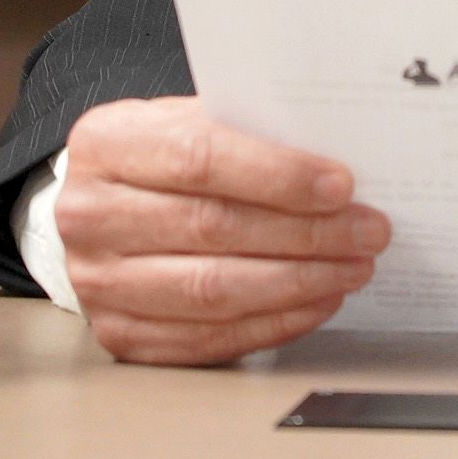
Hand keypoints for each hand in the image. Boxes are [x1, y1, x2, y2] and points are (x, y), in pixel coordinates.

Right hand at [55, 96, 389, 364]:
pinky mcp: (120, 335)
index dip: (277, 175)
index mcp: (106, 143)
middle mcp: (89, 215)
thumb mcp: (189, 120)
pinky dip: (275, 322)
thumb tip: (339, 163)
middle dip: (306, 233)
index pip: (199, 158)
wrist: (106, 207)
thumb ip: (248, 132)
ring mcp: (98, 282)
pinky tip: (318, 301)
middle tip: (367, 231)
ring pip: (213, 291)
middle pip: (212, 228)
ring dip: (299, 283)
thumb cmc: (164, 159)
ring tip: (353, 267)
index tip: (341, 185)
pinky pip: (210, 338)